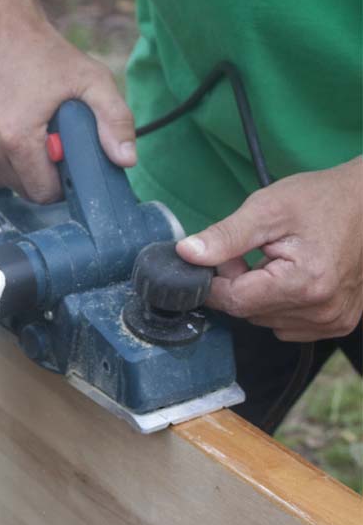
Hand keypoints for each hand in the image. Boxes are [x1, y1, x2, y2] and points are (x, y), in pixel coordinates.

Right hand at [0, 16, 135, 202]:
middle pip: (25, 190)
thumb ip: (116, 120)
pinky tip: (7, 130)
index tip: (66, 154)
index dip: (63, 179)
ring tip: (28, 131)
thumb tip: (127, 160)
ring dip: (21, 168)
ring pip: (4, 183)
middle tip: (50, 138)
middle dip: (42, 173)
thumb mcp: (91, 79)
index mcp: (16, 139)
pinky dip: (0, 159)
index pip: (45, 193)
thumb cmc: (42, 54)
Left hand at [176, 159, 362, 341]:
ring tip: (276, 259)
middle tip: (254, 250)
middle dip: (239, 283)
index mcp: (305, 283)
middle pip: (249, 312)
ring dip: (259, 295)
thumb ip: (225, 236)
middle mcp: (322, 311)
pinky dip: (279, 304)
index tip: (219, 258)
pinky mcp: (338, 323)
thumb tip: (186, 254)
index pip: (235, 301)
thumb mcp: (267, 208)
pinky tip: (291, 276)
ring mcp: (333, 321)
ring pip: (265, 320)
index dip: (215, 281)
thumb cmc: (320, 199)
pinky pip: (287, 324)